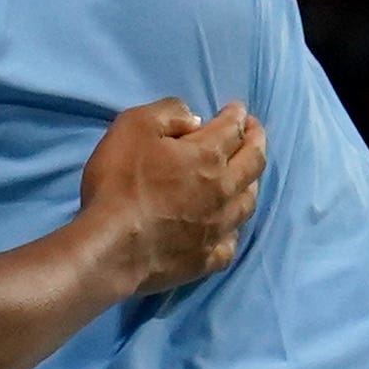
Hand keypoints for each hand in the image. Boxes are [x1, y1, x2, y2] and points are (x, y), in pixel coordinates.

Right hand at [78, 98, 265, 294]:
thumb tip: (195, 119)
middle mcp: (223, 190)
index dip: (236, 115)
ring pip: (248, 203)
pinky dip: (233, 230)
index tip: (237, 109)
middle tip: (254, 132)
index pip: (232, 129)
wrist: (111, 248)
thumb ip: (167, 112)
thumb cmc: (119, 183)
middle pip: (252, 163)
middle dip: (256, 142)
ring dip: (251, 183)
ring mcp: (219, 227)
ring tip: (247, 176)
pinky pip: (231, 243)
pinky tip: (227, 228)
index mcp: (208, 155)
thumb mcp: (133, 127)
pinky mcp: (207, 258)